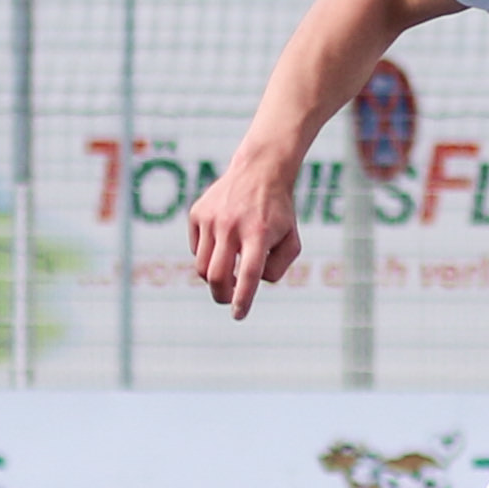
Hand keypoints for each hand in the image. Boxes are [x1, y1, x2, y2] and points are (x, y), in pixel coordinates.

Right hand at [187, 157, 302, 319]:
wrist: (259, 172)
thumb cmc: (279, 213)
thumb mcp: (291, 241)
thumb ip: (277, 268)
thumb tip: (251, 284)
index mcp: (259, 234)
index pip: (249, 275)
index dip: (242, 299)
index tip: (238, 315)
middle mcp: (232, 226)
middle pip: (216, 276)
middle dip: (221, 296)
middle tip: (228, 300)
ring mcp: (211, 219)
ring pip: (203, 266)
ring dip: (214, 278)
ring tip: (230, 273)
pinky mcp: (197, 214)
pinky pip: (197, 249)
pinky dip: (208, 257)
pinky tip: (223, 246)